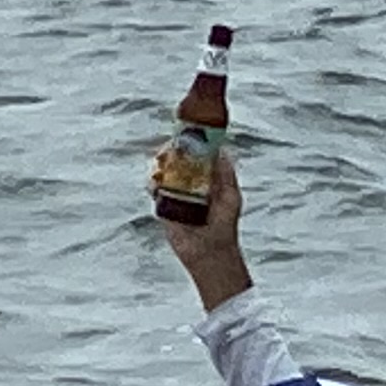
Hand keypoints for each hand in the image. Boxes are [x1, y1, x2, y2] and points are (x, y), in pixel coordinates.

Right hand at [156, 149, 250, 313]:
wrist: (210, 251)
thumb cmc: (224, 225)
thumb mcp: (232, 195)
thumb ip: (226, 173)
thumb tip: (222, 149)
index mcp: (207, 179)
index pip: (196, 155)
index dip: (191, 143)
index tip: (187, 134)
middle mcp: (189, 185)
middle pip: (177, 160)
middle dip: (173, 150)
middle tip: (172, 145)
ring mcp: (175, 195)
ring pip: (163, 172)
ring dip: (161, 163)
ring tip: (163, 160)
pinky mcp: (164, 207)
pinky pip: (155, 189)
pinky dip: (153, 182)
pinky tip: (158, 179)